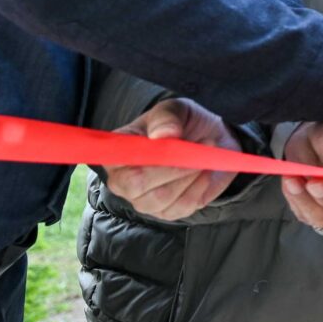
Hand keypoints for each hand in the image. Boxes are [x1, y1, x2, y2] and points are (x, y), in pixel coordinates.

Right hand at [96, 97, 238, 222]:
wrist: (209, 140)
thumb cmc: (182, 124)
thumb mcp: (175, 109)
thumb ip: (167, 118)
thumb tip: (163, 135)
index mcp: (117, 151)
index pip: (113, 161)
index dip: (137, 156)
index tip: (166, 143)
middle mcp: (122, 180)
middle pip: (136, 185)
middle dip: (171, 167)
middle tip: (199, 147)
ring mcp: (143, 200)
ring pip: (162, 198)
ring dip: (189, 175)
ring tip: (202, 155)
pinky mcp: (167, 212)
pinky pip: (182, 207)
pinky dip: (199, 187)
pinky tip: (204, 171)